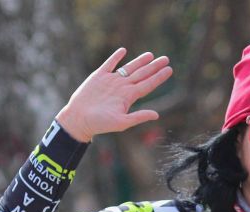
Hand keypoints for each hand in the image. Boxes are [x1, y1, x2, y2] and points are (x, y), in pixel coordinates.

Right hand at [55, 48, 172, 142]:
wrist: (79, 119)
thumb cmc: (100, 124)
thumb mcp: (122, 122)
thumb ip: (139, 117)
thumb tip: (157, 115)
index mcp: (129, 97)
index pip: (148, 84)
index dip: (159, 77)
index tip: (170, 70)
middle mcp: (122, 87)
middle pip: (142, 74)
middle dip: (154, 67)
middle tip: (166, 59)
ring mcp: (111, 81)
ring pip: (128, 68)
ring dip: (139, 61)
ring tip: (151, 55)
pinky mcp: (99, 76)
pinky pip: (109, 64)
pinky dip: (115, 57)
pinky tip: (123, 50)